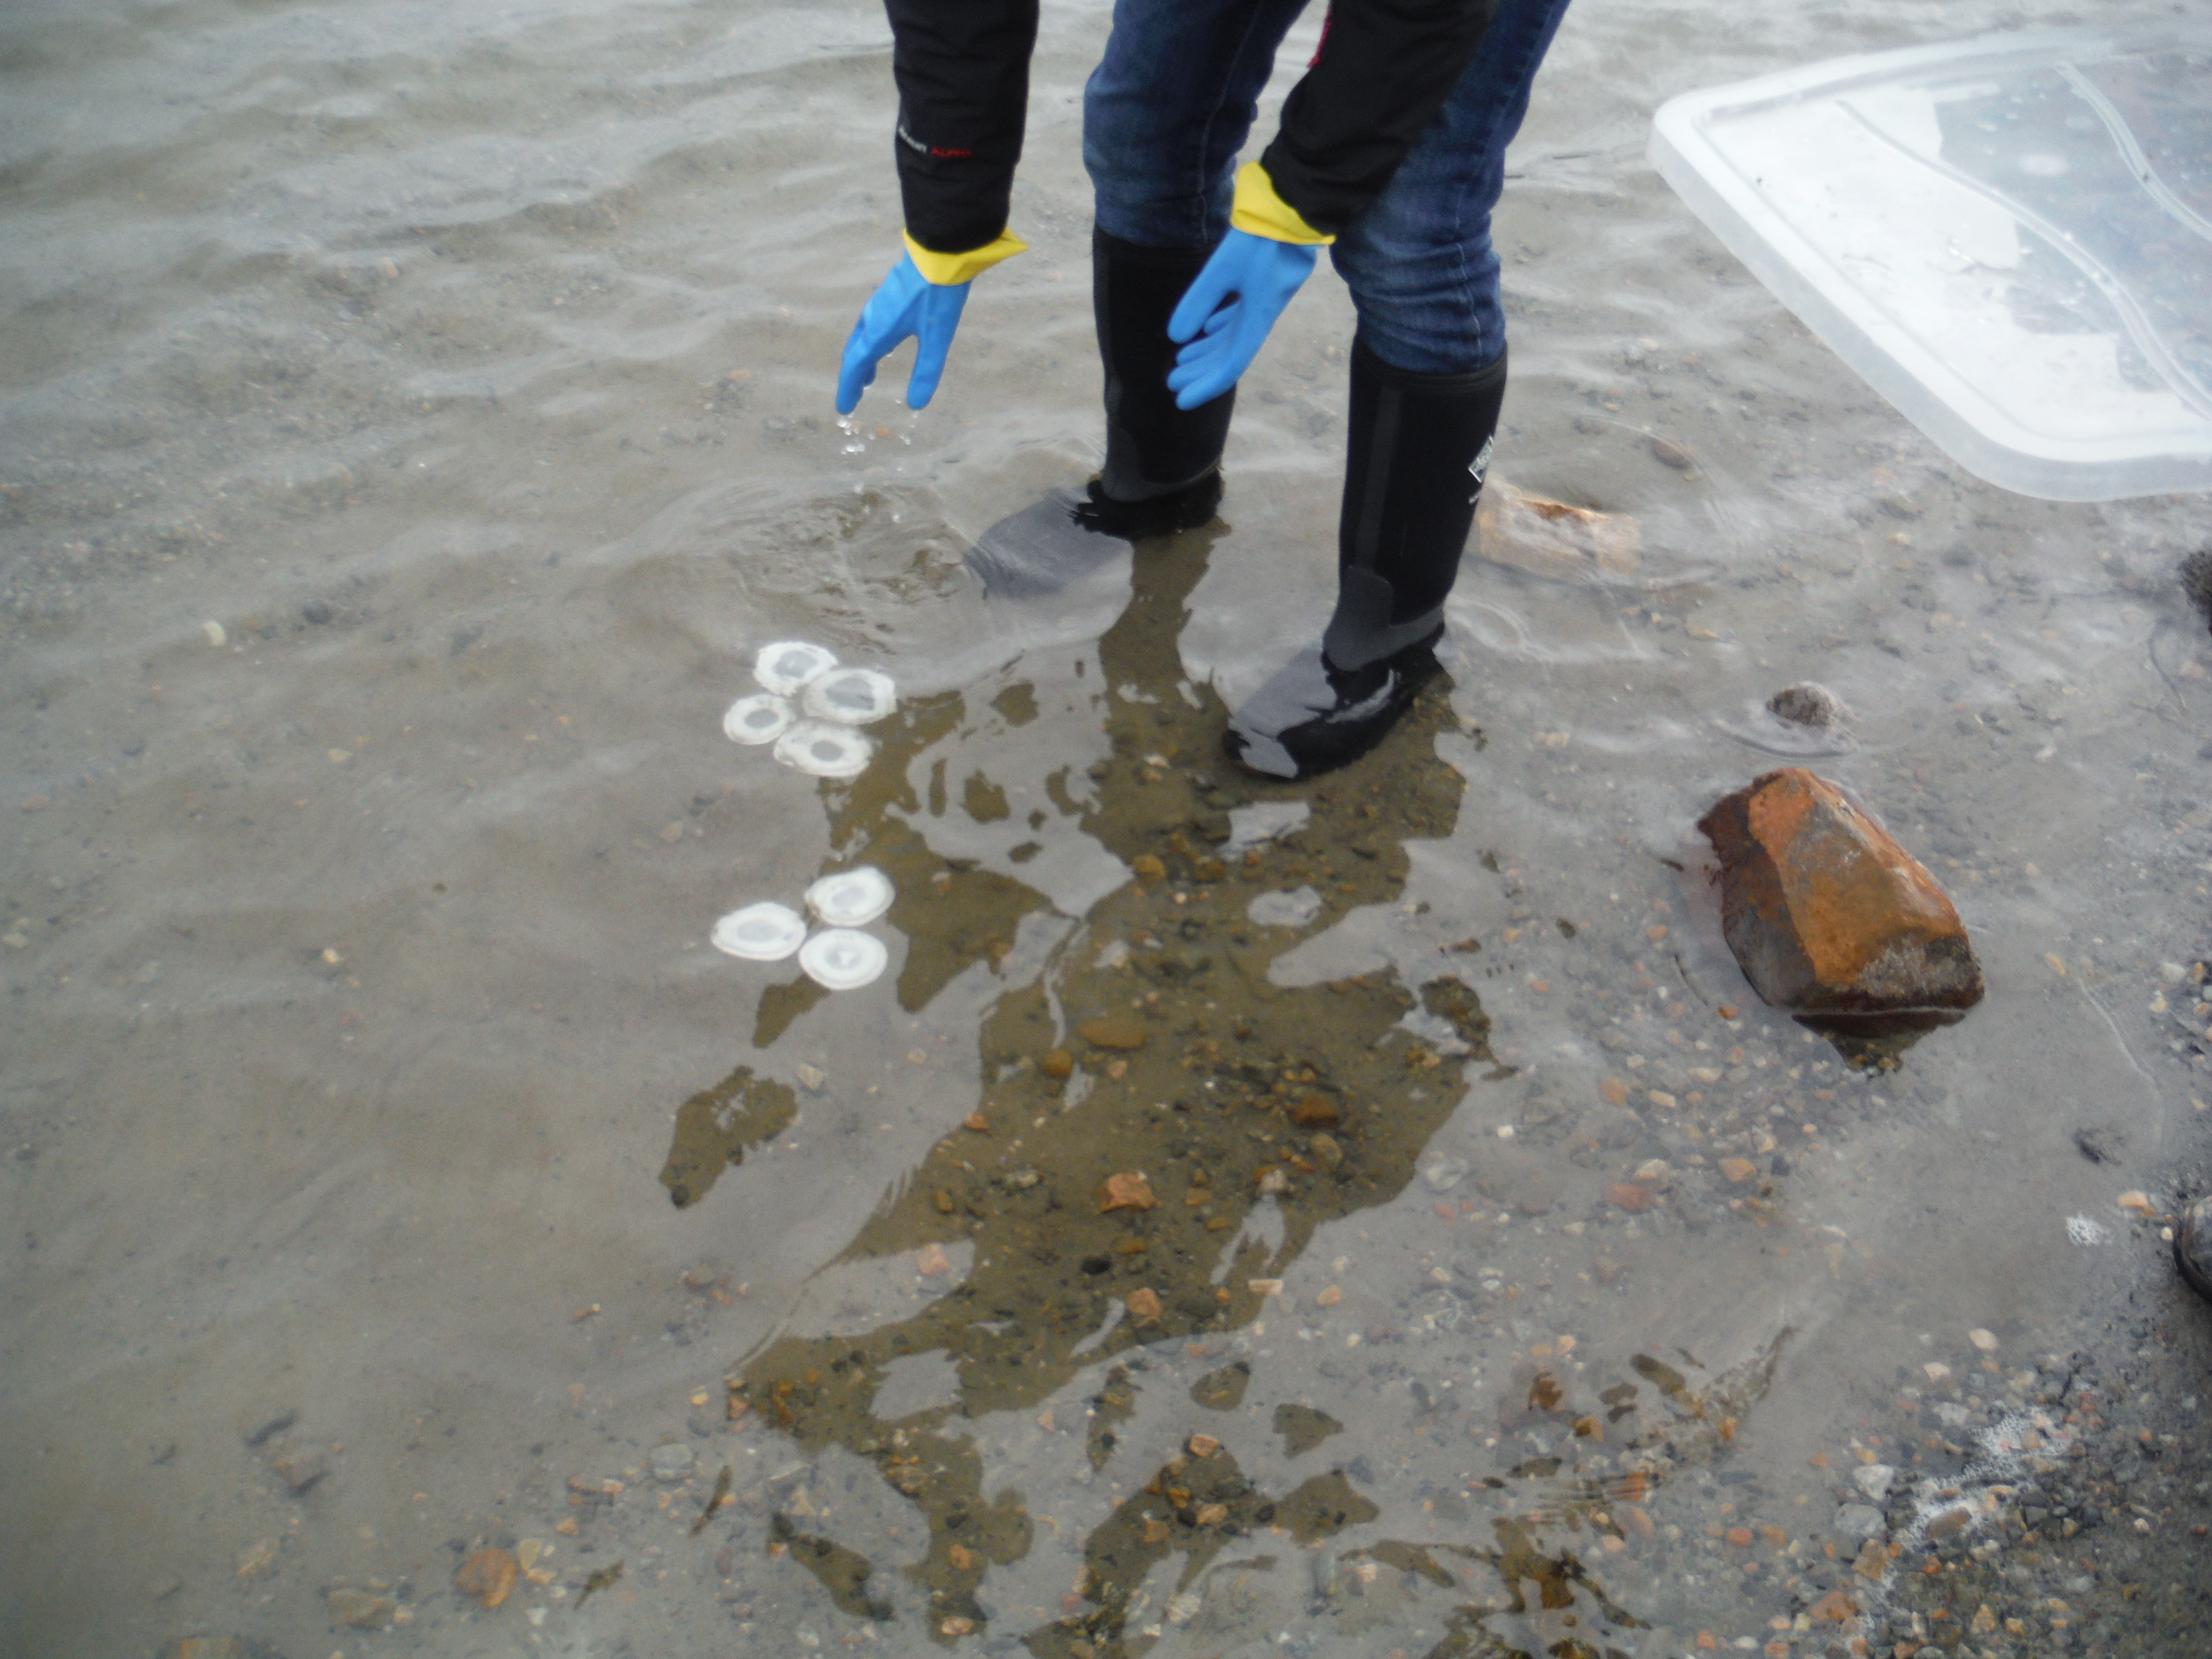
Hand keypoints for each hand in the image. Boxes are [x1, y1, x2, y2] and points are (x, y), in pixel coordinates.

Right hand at [836, 254, 970, 414]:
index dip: (848, 388)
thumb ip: (926, 371)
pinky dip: (871, 341)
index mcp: (879, 331)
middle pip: (855, 351)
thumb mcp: (936, 338)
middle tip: (856, 395)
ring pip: (863, 336)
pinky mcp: (890, 294)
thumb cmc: (938, 295)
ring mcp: (880, 303)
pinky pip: (871, 323)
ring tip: (869, 375)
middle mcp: (873, 317)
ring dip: (863, 358)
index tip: (844, 408)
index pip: (856, 365)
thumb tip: (916, 404)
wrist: (941, 250)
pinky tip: (886, 341)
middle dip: (854, 375)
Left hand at [1164, 230, 1318, 409]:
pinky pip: (1238, 316)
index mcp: (1258, 318)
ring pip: (1233, 335)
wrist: (1293, 207)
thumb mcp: (1223, 267)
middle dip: (1201, 370)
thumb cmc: (1260, 237)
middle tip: (1172, 381)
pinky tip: (1205, 330)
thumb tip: (1177, 336)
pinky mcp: (1262, 284)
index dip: (1206, 385)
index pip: (1231, 364)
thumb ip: (1199, 301)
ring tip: (1181, 359)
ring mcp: (1263, 300)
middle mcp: (1262, 315)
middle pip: (1230, 354)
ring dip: (1207, 349)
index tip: (1181, 399)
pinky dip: (1219, 327)